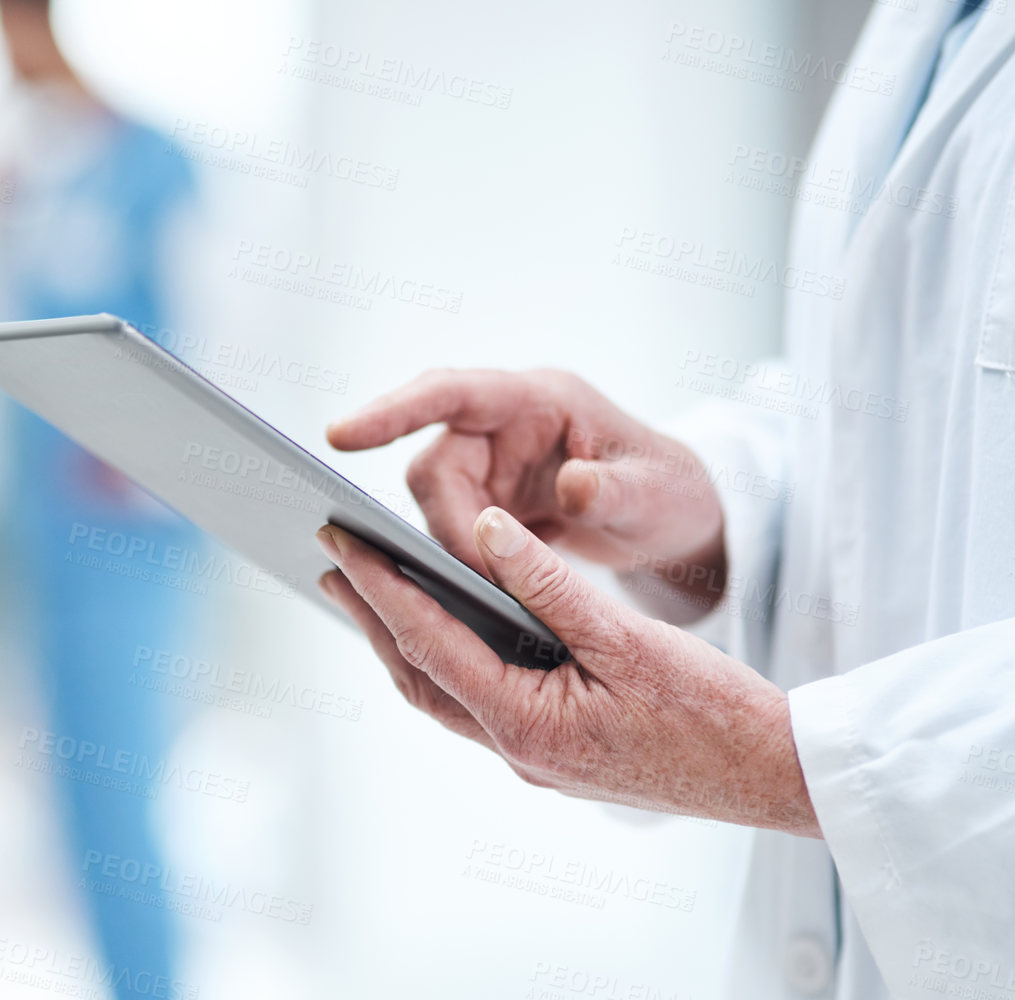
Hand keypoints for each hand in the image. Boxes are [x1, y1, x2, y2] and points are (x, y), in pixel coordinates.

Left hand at [315, 510, 818, 834]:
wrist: (772, 778)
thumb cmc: (715, 712)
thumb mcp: (631, 638)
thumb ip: (549, 585)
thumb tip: (483, 532)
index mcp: (527, 725)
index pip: (429, 644)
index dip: (381, 588)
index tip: (341, 540)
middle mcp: (516, 751)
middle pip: (417, 676)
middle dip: (370, 616)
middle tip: (330, 558)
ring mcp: (531, 759)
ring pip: (442, 694)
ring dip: (401, 641)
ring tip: (367, 588)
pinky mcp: (551, 755)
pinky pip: (477, 703)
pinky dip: (447, 661)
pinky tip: (445, 627)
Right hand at [327, 368, 726, 618]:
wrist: (674, 518)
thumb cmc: (670, 491)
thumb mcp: (654, 493)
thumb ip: (613, 490)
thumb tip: (572, 487)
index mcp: (537, 400)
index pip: (449, 394)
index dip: (391, 412)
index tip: (341, 435)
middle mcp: (503, 426)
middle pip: (433, 467)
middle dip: (446, 526)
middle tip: (481, 578)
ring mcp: (492, 465)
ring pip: (435, 507)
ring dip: (454, 549)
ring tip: (495, 589)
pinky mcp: (488, 503)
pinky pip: (451, 531)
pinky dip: (462, 563)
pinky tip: (485, 591)